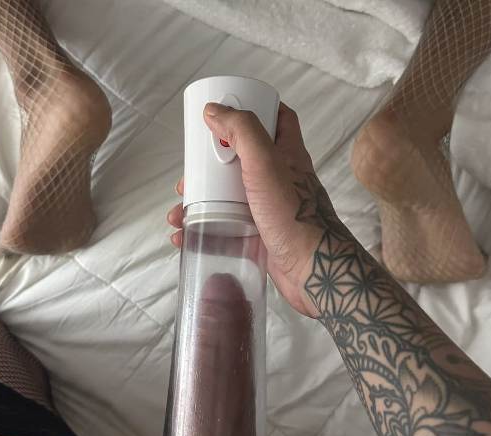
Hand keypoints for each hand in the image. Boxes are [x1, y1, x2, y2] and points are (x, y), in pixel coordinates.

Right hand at [167, 102, 347, 316]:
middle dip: (208, 169)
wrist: (313, 269)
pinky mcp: (258, 236)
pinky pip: (226, 229)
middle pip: (240, 161)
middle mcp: (278, 178)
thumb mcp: (265, 162)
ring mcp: (267, 209)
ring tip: (178, 215)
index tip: (224, 114)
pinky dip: (204, 232)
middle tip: (187, 179)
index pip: (277, 119)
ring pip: (227, 198)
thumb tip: (214, 110)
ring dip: (199, 204)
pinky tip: (185, 237)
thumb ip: (242, 131)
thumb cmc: (293, 213)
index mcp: (286, 154)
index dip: (254, 110)